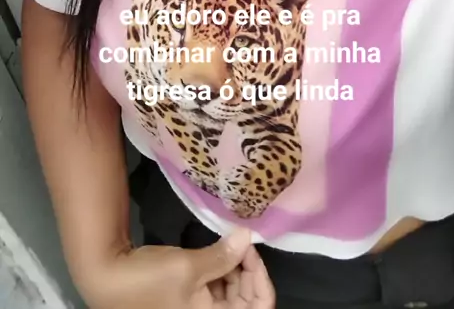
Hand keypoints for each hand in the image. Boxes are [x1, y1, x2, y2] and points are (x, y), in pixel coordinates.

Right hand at [83, 229, 274, 308]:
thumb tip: (248, 237)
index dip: (262, 279)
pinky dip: (221, 272)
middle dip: (249, 271)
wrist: (107, 278)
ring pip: (232, 295)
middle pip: (246, 302)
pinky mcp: (188, 301)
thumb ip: (223, 256)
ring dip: (235, 270)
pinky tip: (218, 252)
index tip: (251, 249)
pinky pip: (216, 291)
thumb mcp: (190, 267)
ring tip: (230, 244)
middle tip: (240, 241)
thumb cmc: (149, 280)